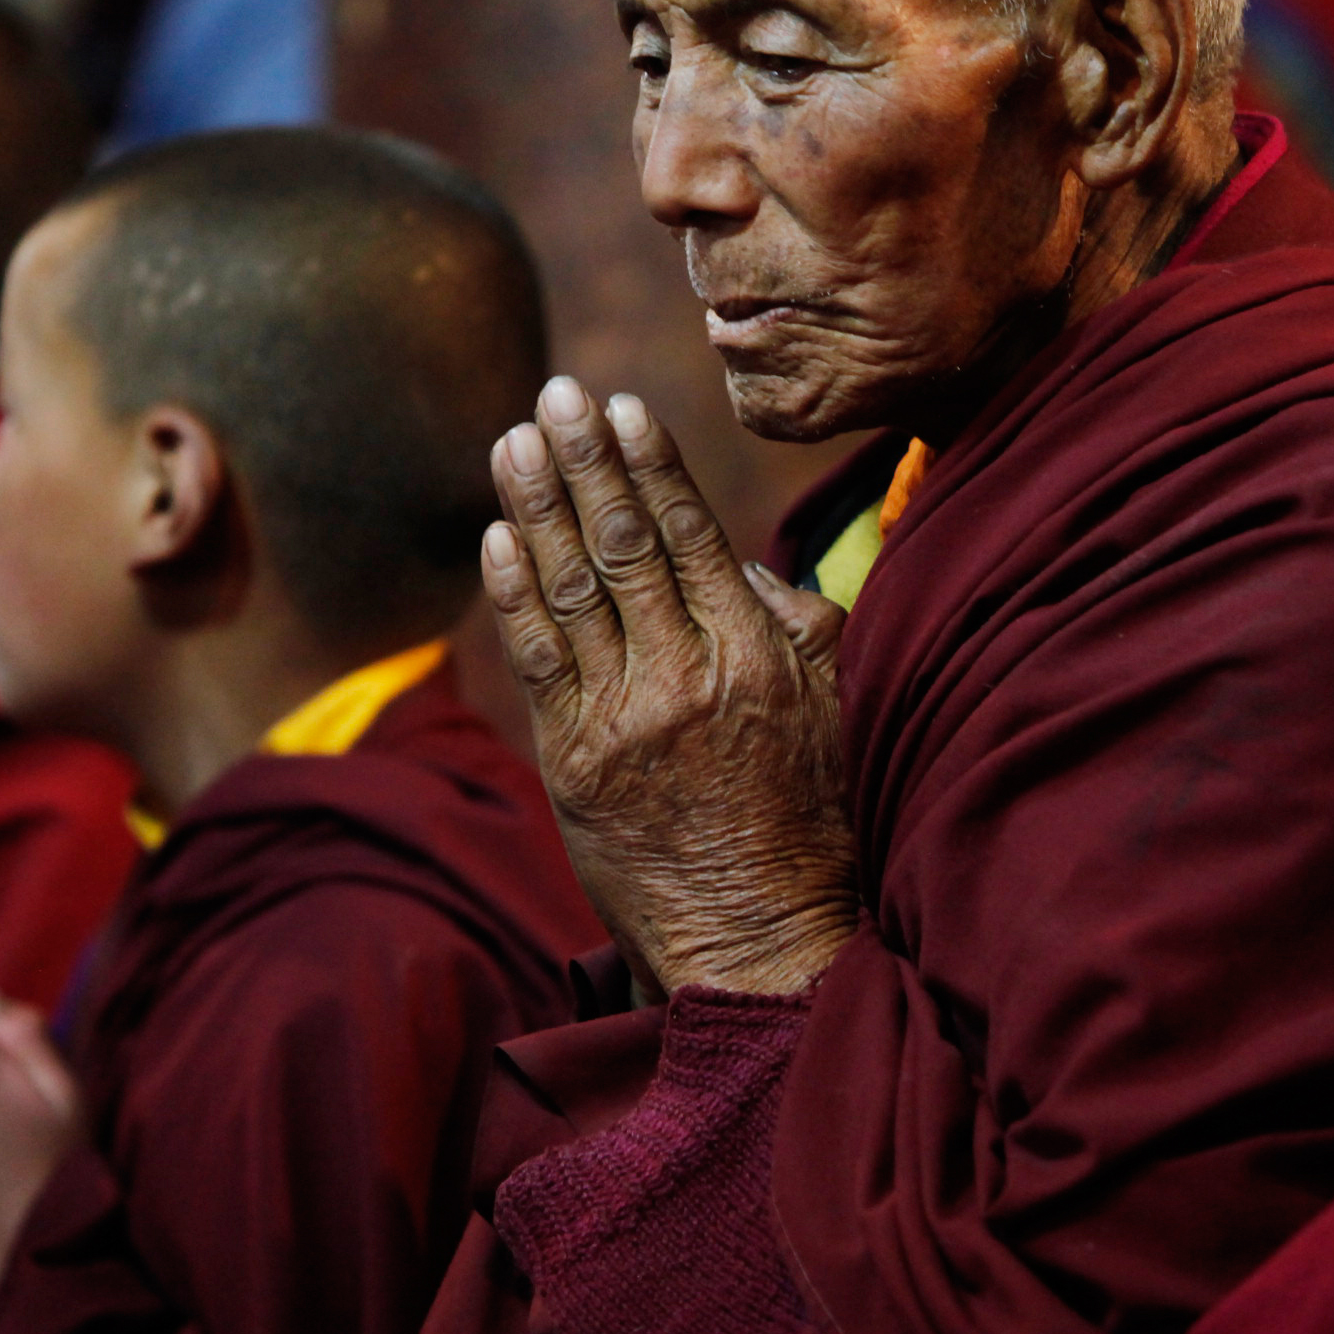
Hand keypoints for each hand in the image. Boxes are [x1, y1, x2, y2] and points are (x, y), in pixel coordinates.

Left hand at [485, 377, 858, 997]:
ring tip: (513, 441)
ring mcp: (623, 721)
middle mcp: (686, 677)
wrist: (760, 939)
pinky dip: (512, 592)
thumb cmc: (812, 822)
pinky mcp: (574, 765)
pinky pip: (537, 660)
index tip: (622, 406)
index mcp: (756, 656)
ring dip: (536, 507)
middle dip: (585, 462)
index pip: (691, 535)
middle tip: (554, 394)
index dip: (650, 465)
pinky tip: (497, 536)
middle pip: (622, 545)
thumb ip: (796, 624)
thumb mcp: (835, 711)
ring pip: (570, 590)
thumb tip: (735, 558)